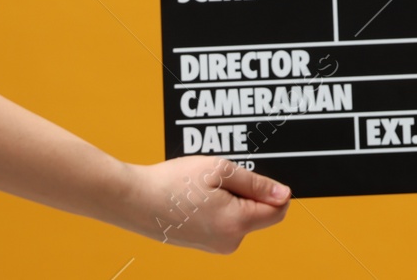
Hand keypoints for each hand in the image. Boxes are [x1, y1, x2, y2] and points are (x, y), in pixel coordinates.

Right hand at [120, 156, 290, 252]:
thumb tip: (284, 195)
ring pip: (241, 217)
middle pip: (260, 214)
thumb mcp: (221, 171)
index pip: (278, 211)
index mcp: (236, 224)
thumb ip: (257, 184)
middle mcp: (228, 242)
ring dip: (233, 198)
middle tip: (221, 177)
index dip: (276, 190)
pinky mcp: (203, 244)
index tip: (258, 175)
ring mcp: (214, 246)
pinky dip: (218, 206)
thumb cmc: (173, 182)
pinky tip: (197, 196)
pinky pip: (224, 222)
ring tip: (205, 185)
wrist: (132, 200)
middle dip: (250, 192)